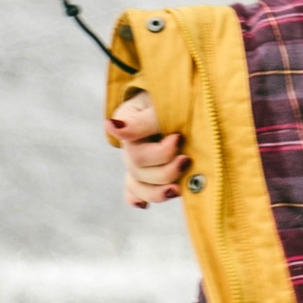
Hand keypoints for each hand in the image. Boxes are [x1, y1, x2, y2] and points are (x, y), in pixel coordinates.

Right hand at [110, 89, 188, 208]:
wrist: (191, 97)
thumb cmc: (177, 97)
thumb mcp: (162, 104)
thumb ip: (142, 121)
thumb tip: (111, 126)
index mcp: (127, 121)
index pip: (137, 149)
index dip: (161, 153)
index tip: (178, 139)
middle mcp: (128, 142)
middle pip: (138, 169)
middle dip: (166, 170)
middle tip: (187, 159)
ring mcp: (136, 159)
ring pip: (138, 185)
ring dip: (158, 191)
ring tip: (178, 188)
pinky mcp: (146, 172)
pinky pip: (133, 192)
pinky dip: (139, 199)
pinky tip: (144, 205)